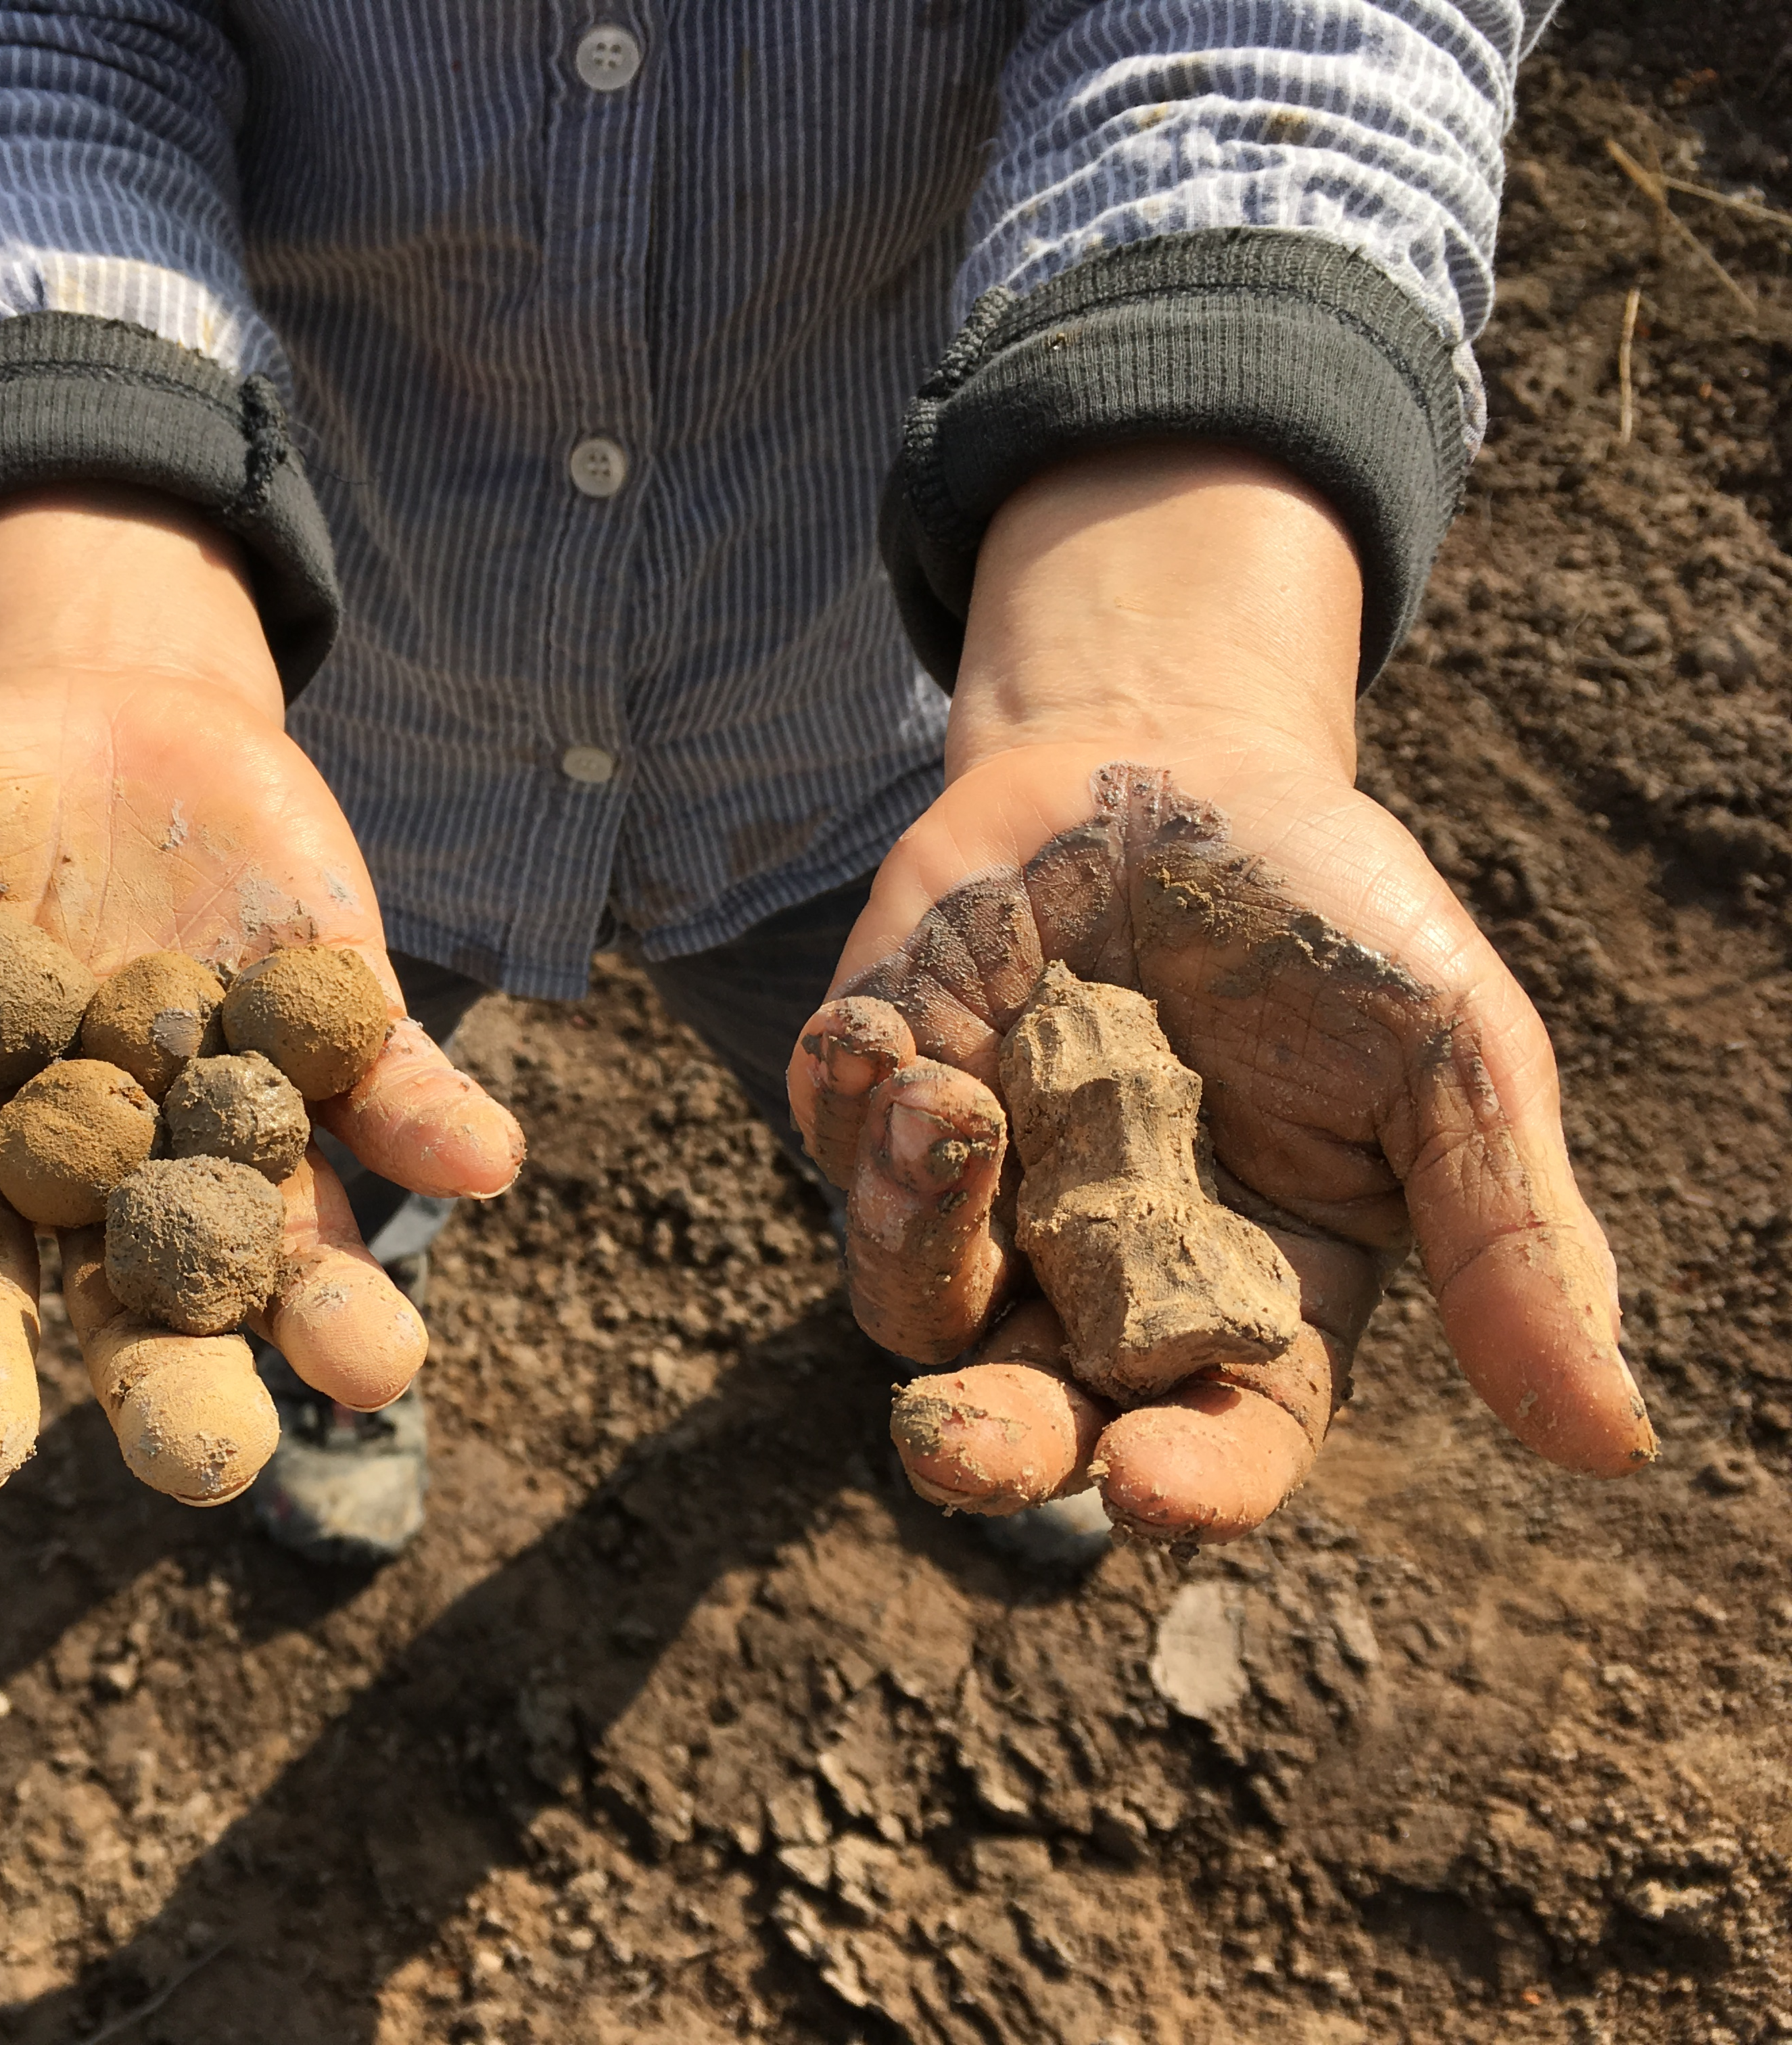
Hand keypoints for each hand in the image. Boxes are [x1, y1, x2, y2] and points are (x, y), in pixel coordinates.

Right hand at [0, 487, 523, 1508]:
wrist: (72, 717)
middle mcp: (107, 1182)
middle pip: (138, 1312)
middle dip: (177, 1388)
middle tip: (214, 1466)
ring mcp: (230, 1114)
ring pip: (285, 1240)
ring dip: (335, 1302)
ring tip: (376, 1365)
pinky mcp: (335, 1028)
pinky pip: (389, 1095)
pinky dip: (431, 1124)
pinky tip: (482, 1155)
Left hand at [789, 444, 1653, 1542]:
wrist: (1178, 760)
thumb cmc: (1328, 914)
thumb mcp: (1450, 1055)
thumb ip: (1509, 1240)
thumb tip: (1613, 1443)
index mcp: (1254, 1297)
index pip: (1223, 1438)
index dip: (1190, 1476)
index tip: (1146, 1480)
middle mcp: (1103, 1276)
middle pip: (1035, 1413)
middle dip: (990, 1442)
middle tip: (950, 1438)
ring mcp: (983, 1194)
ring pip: (911, 1296)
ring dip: (912, 1230)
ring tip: (948, 1106)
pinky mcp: (881, 1098)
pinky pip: (840, 1149)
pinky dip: (854, 1108)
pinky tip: (892, 1033)